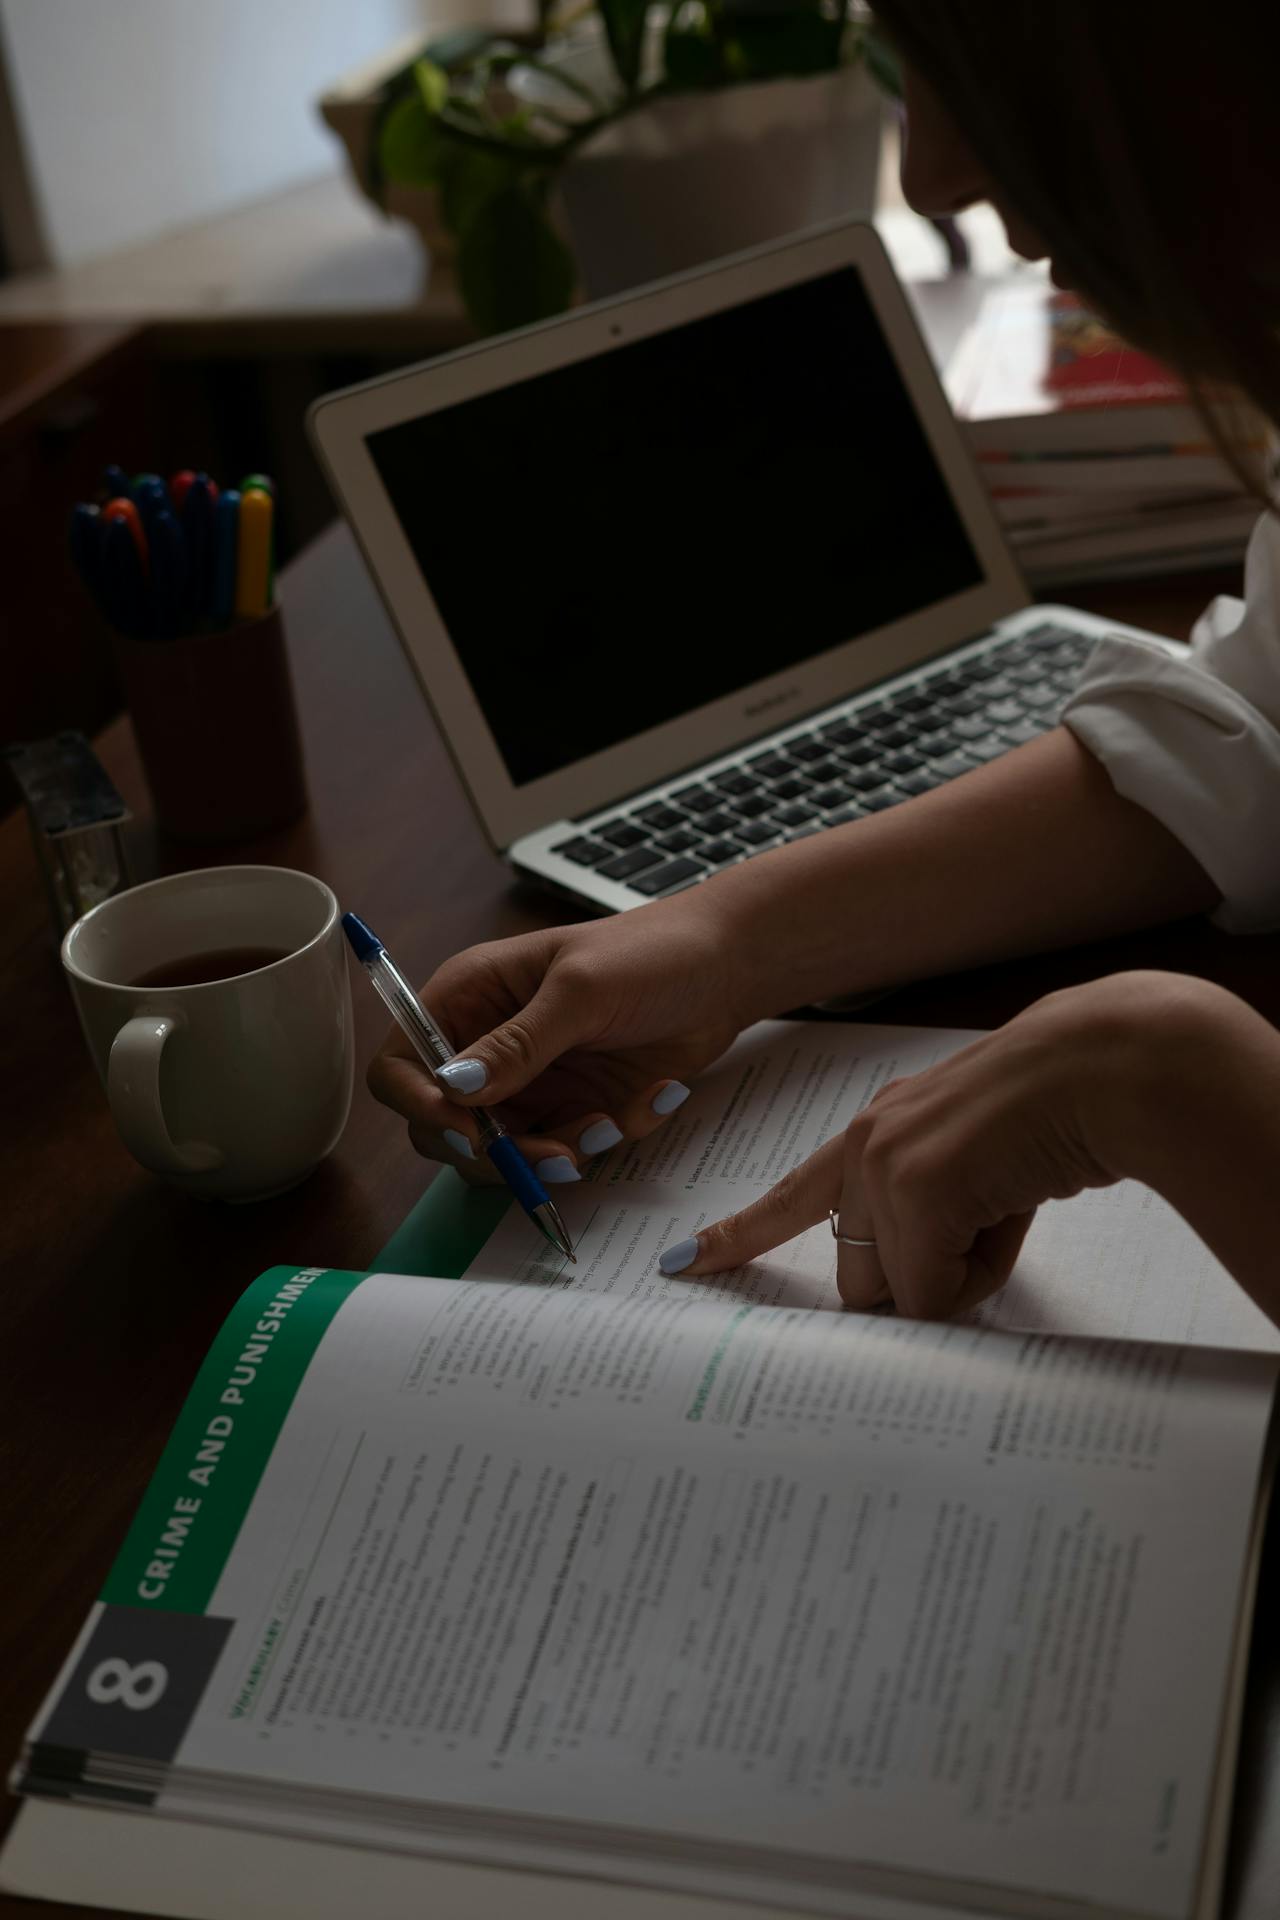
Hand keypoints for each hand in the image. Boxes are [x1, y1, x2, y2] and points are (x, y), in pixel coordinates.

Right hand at [368, 890, 749, 1184]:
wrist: (729, 967)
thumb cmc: (652, 952)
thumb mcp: (582, 990)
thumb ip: (520, 1042)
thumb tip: (456, 1088)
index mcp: (469, 998)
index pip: (402, 1062)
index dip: (418, 1102)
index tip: (466, 1129)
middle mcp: (489, 1045)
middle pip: (445, 1125)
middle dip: (496, 1149)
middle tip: (555, 1153)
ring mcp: (532, 1081)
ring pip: (507, 1151)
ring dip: (558, 1151)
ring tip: (612, 1124)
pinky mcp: (576, 1108)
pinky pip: (569, 1149)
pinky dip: (609, 1137)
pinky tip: (652, 1097)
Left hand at [662, 974, 1203, 1316]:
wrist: (1101, 1068)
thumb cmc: (1058, 1115)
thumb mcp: (975, 1165)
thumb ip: (933, 1214)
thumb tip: (915, 1296)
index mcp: (876, 1131)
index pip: (791, 1195)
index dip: (738, 1234)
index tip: (683, 1260)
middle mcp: (866, 1144)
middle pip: (859, 1277)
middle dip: (920, 1280)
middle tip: (988, 1220)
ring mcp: (884, 1165)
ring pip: (897, 1291)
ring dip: (956, 1277)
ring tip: (1007, 1206)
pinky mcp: (916, 1189)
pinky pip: (934, 1294)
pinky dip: (981, 1275)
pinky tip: (1012, 1211)